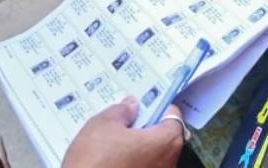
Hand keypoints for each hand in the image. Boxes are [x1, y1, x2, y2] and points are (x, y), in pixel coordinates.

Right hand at [63, 98, 184, 167]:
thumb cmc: (93, 164)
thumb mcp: (103, 125)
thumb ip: (122, 111)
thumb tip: (130, 106)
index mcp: (165, 143)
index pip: (174, 117)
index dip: (159, 108)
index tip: (146, 105)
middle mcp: (167, 165)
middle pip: (165, 138)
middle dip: (147, 129)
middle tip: (126, 124)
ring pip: (153, 157)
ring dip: (138, 149)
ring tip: (113, 146)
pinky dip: (132, 165)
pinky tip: (112, 162)